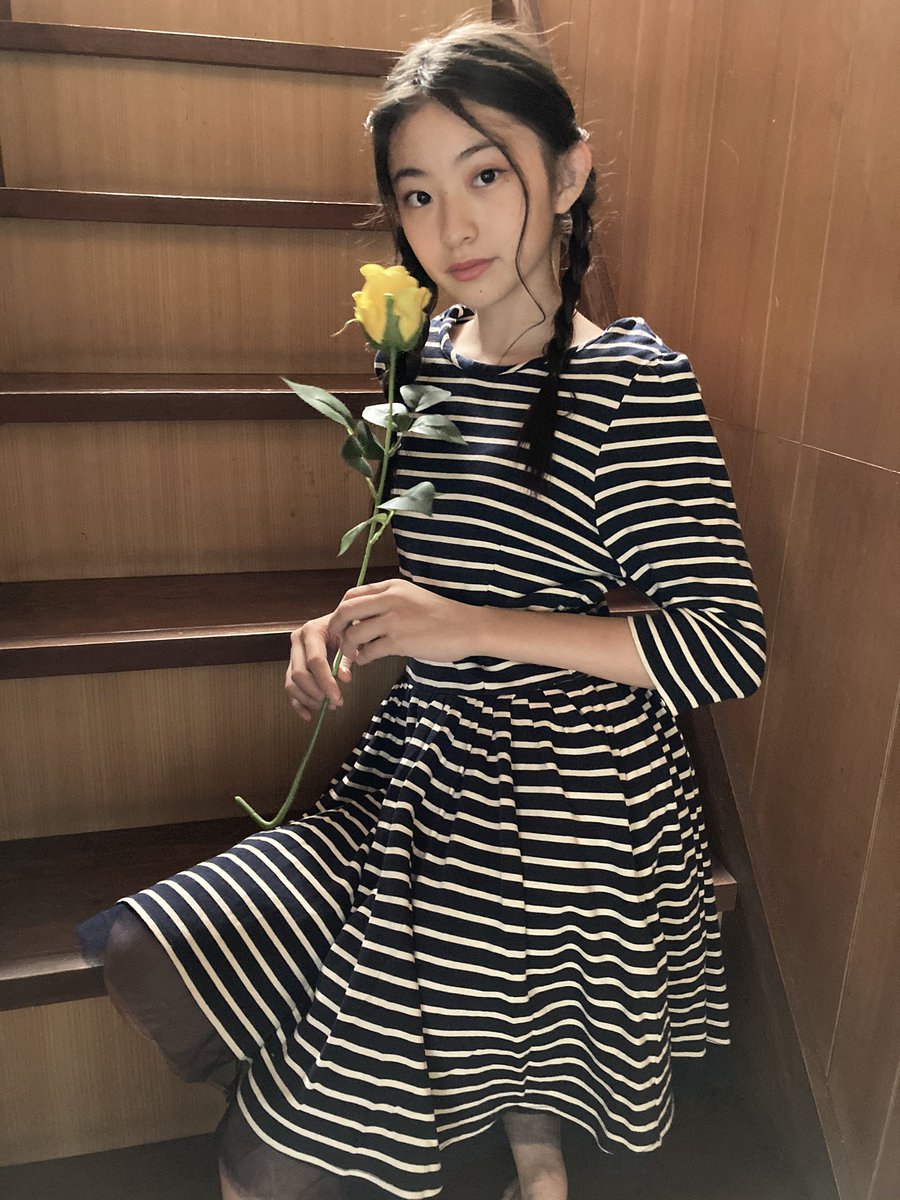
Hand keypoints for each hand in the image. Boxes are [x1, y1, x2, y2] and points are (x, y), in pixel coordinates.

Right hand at [284, 611, 351, 721]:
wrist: (340, 622)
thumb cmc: (346, 628)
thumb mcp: (351, 639)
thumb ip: (347, 658)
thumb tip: (344, 678)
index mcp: (311, 631)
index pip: (315, 660)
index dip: (325, 682)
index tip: (337, 697)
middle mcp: (297, 642)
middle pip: (299, 674)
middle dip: (316, 692)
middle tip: (334, 702)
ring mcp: (292, 655)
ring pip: (291, 683)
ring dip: (308, 700)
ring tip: (327, 705)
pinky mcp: (292, 667)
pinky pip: (290, 689)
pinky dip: (298, 704)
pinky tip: (309, 715)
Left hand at [327, 578, 472, 666]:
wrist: (467, 627)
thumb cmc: (443, 615)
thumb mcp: (413, 598)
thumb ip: (389, 603)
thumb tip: (364, 619)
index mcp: (392, 587)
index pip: (352, 594)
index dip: (340, 611)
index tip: (340, 624)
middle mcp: (389, 599)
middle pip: (346, 611)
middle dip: (334, 628)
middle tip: (335, 640)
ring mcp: (393, 620)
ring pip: (354, 633)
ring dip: (348, 647)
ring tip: (353, 655)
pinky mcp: (399, 641)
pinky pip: (368, 651)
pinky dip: (363, 658)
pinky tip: (367, 660)